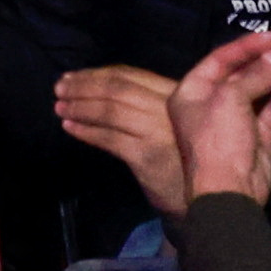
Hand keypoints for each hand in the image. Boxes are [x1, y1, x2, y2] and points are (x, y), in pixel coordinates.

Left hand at [48, 63, 186, 215]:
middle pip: (117, 88)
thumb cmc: (187, 155)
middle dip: (83, 86)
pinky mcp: (147, 155)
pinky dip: (86, 131)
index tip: (74, 75)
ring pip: (110, 110)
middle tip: (59, 87)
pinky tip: (71, 128)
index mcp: (174, 92)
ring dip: (80, 107)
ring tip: (60, 106)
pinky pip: (110, 138)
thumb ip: (147, 101)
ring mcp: (157, 130)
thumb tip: (101, 86)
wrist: (211, 197)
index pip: (130, 74)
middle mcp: (168, 107)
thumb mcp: (173, 120)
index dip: (97, 73)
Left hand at [172, 31, 270, 210]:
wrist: (230, 193)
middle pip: (244, 74)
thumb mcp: (232, 99)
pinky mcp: (258, 138)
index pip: (220, 60)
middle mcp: (212, 105)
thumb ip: (259, 74)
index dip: (247, 46)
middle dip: (270, 59)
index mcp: (192, 93)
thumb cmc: (218, 140)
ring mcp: (237, 122)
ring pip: (262, 92)